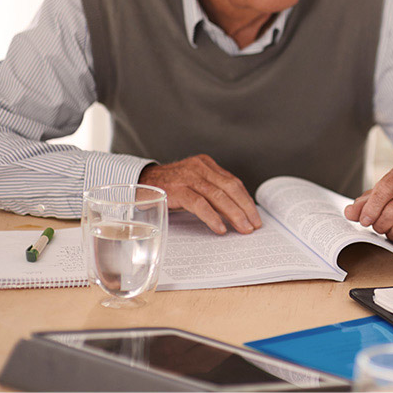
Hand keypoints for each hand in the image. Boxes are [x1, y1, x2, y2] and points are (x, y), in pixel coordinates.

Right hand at [139, 154, 261, 234]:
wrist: (137, 183)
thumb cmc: (167, 187)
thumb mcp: (192, 184)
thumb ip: (210, 192)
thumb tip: (234, 212)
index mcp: (206, 164)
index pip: (233, 182)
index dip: (246, 200)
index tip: (255, 215)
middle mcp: (199, 167)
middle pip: (230, 188)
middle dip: (245, 208)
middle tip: (254, 225)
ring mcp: (188, 177)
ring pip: (218, 195)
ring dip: (234, 214)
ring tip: (243, 228)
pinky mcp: (176, 189)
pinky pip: (199, 204)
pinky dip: (212, 217)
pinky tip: (220, 228)